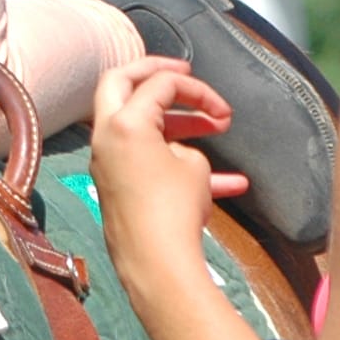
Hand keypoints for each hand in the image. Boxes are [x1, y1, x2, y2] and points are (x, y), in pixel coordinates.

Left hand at [90, 57, 248, 292]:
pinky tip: (232, 183)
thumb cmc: (174, 208)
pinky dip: (181, 166)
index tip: (223, 109)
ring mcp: (109, 162)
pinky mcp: (119, 188)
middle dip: (154, 73)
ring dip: (178, 123)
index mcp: (124, 121)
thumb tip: (175, 151)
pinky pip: (150, 165)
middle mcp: (107, 136)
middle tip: (185, 72)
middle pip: (121, 83)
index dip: (197, 90)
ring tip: (219, 127)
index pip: (160, 84)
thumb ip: (183, 142)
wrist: (157, 266)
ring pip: (140, 126)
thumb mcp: (192, 165)